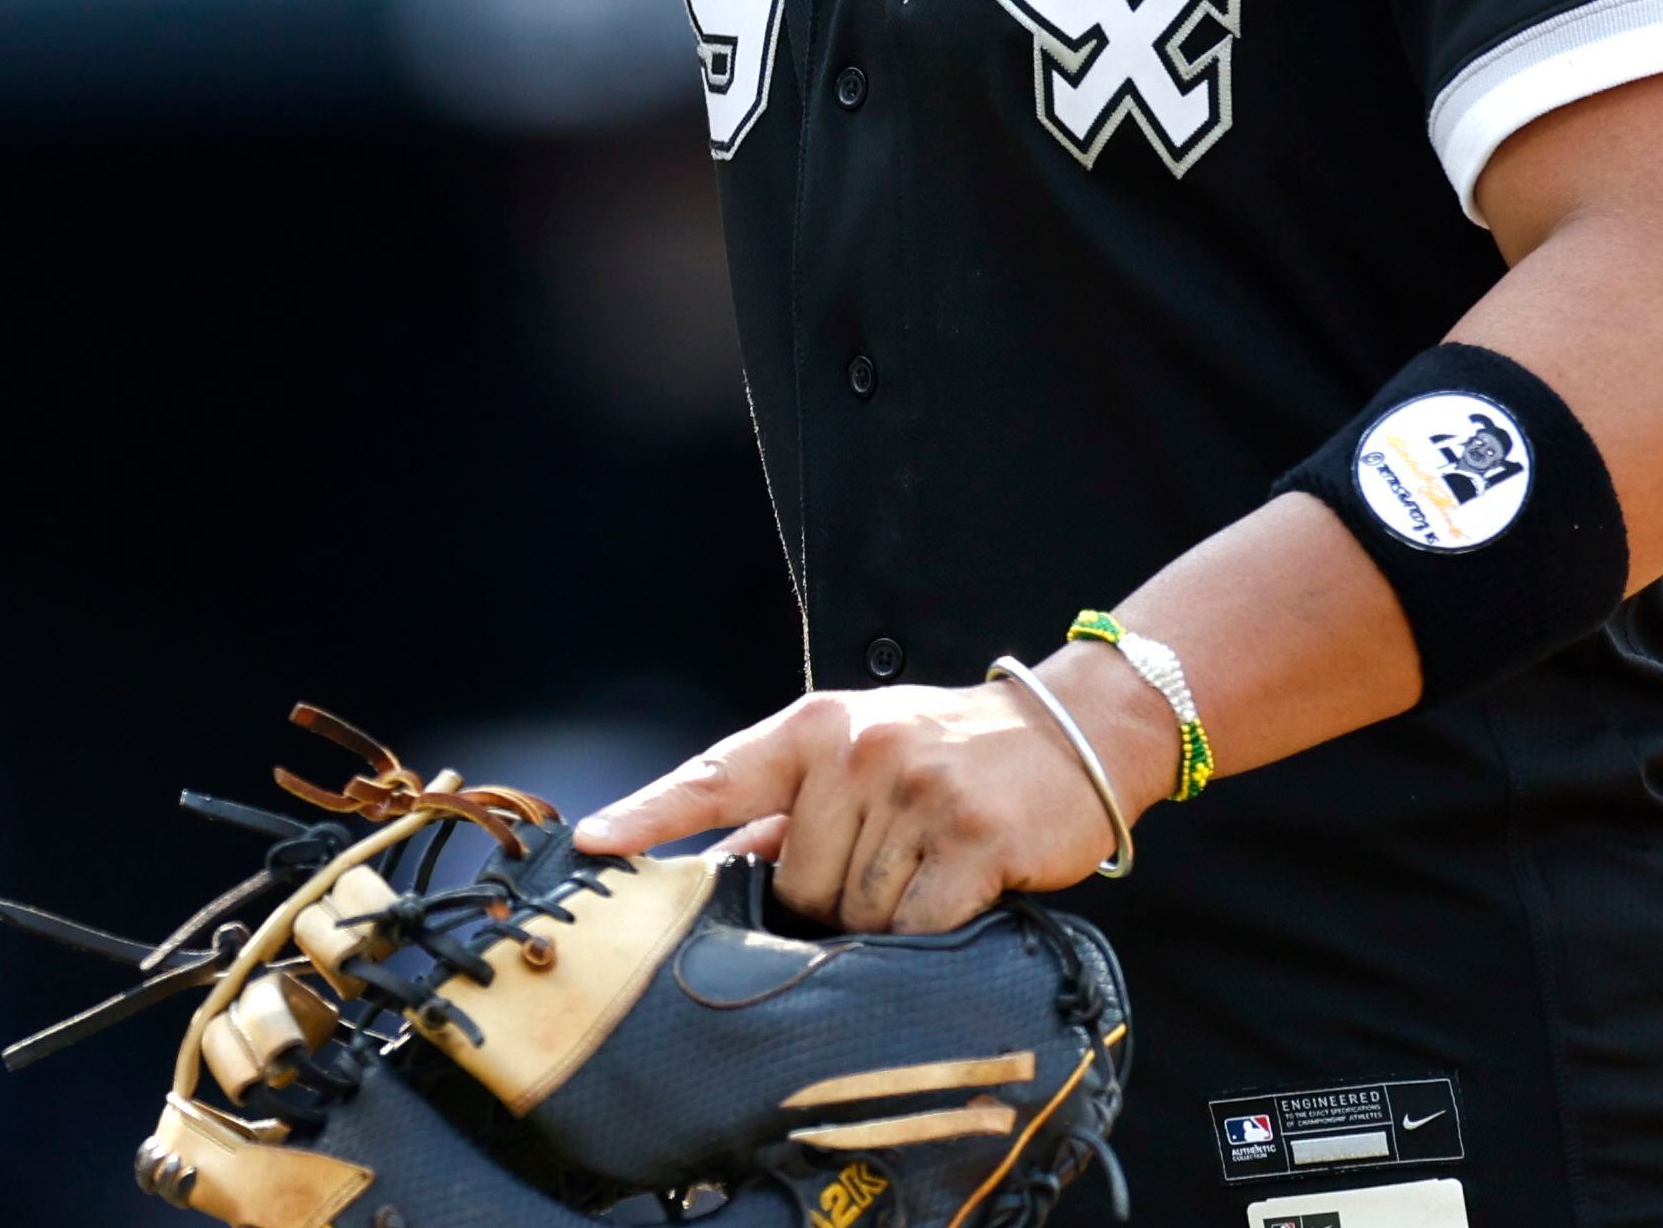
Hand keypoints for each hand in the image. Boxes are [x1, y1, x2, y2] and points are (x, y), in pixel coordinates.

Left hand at [569, 661, 1161, 932]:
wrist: (1069, 736)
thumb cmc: (946, 754)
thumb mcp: (858, 757)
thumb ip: (788, 810)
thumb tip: (713, 874)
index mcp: (813, 728)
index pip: (716, 776)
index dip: (651, 813)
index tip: (593, 842)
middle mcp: (857, 752)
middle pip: (796, 882)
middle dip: (825, 904)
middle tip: (882, 873)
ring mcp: (915, 793)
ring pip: (856, 913)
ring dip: (883, 920)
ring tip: (924, 876)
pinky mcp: (974, 839)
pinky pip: (918, 927)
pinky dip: (929, 934)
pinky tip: (958, 899)